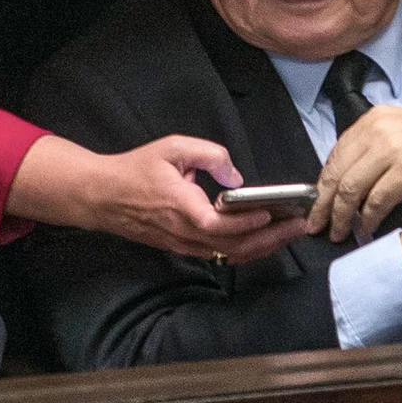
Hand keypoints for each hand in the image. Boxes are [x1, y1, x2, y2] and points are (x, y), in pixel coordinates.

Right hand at [17, 133, 309, 263]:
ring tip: (289, 233)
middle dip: (271, 238)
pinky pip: (219, 254)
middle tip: (299, 225)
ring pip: (229, 255)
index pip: (221, 224)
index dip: (249, 223)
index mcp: (182, 208)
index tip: (273, 212)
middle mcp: (185, 233)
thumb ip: (208, 155)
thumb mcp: (172, 148)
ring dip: (262, 247)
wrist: (103, 196)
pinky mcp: (182, 248)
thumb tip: (235, 174)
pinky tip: (263, 240)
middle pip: (234, 246)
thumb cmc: (137, 169)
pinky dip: (245, 250)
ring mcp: (183, 245)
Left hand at [306, 106, 401, 240]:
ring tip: (341, 234)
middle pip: (336, 174)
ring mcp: (394, 147)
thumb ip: (379, 151)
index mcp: (376, 119)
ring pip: (350, 190)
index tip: (316, 207)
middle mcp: (379, 129)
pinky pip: (376, 201)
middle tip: (318, 227)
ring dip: (342, 218)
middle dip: (323, 206)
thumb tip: (354, 181)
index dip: (321, 186)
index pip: (335, 156)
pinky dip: (367, 220)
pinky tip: (368, 231)